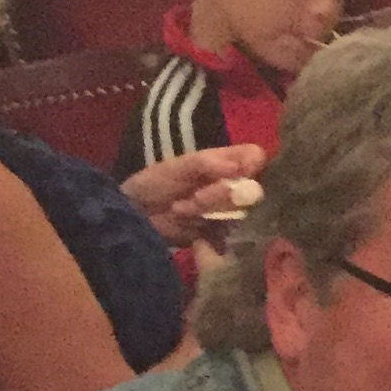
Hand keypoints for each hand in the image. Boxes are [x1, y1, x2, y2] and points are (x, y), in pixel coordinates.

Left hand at [121, 144, 267, 245]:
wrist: (134, 217)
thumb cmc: (153, 184)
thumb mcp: (176, 167)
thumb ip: (206, 164)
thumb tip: (241, 168)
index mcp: (224, 162)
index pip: (256, 157)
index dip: (253, 165)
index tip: (236, 174)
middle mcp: (233, 185)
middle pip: (252, 189)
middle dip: (220, 194)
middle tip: (194, 198)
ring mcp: (230, 210)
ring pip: (242, 212)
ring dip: (210, 211)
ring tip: (181, 211)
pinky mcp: (224, 232)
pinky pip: (234, 232)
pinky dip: (213, 231)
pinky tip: (192, 228)